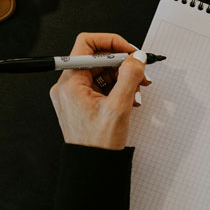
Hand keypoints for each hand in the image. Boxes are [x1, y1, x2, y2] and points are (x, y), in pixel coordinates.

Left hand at [49, 32, 149, 149]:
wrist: (93, 167)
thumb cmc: (98, 143)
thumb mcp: (119, 106)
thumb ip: (129, 76)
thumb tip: (137, 57)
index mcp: (70, 82)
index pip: (87, 44)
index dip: (112, 43)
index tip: (130, 51)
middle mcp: (68, 86)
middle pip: (97, 59)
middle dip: (122, 64)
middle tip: (141, 73)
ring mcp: (75, 95)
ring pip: (101, 73)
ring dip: (123, 78)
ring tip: (138, 91)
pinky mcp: (82, 103)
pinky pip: (101, 86)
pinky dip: (118, 89)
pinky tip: (130, 99)